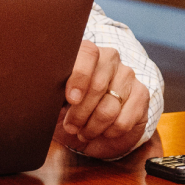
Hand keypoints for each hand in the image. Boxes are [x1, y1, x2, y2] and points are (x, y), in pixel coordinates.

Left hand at [54, 40, 150, 158]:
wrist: (95, 126)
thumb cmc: (69, 110)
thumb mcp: (55, 102)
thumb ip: (50, 95)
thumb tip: (42, 96)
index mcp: (85, 53)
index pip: (88, 52)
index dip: (79, 76)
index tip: (71, 99)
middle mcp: (109, 59)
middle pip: (97, 85)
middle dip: (80, 113)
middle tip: (71, 127)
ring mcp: (127, 75)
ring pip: (110, 106)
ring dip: (93, 127)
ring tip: (85, 133)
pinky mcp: (141, 94)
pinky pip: (124, 120)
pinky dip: (110, 133)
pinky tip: (104, 133)